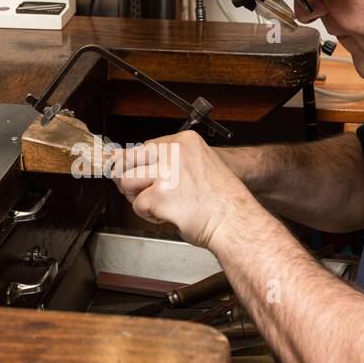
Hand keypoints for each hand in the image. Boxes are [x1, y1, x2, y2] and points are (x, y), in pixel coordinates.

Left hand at [110, 131, 257, 249]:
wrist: (235, 221)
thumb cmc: (220, 200)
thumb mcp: (196, 167)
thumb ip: (168, 163)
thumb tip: (130, 165)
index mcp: (185, 141)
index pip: (145, 147)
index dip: (137, 164)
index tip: (132, 172)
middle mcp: (174, 152)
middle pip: (130, 160)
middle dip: (130, 179)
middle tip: (138, 192)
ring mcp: (166, 173)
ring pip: (128, 182)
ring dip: (139, 197)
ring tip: (160, 205)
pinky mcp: (159, 196)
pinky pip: (138, 206)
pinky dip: (150, 215)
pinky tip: (169, 215)